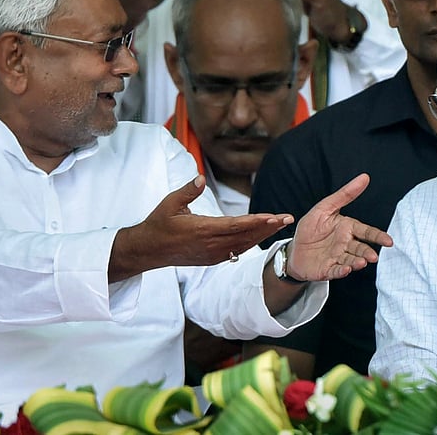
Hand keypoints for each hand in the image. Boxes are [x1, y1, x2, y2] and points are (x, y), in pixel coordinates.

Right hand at [110, 176, 292, 280]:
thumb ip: (188, 191)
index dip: (257, 221)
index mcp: (202, 230)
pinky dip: (250, 242)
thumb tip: (201, 178)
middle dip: (268, 227)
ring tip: (279, 225)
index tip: (274, 216)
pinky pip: (235, 251)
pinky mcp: (211, 259)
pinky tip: (260, 235)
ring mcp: (212, 254)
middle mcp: (210, 244)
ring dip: (262, 235)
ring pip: (243, 244)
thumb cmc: (159, 223)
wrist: (149, 250)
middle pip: (245, 235)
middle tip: (287, 218)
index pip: (236, 225)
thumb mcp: (170, 203)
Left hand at [287, 174, 392, 280]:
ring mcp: (337, 258)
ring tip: (361, 262)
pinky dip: (341, 271)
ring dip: (357, 262)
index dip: (377, 236)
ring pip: (351, 260)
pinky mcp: (327, 269)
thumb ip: (345, 194)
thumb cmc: (311, 228)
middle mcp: (345, 244)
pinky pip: (336, 271)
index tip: (388, 241)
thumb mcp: (325, 207)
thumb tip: (364, 178)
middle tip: (373, 257)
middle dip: (367, 252)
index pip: (366, 232)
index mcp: (347, 228)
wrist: (294, 249)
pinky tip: (346, 269)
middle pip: (360, 248)